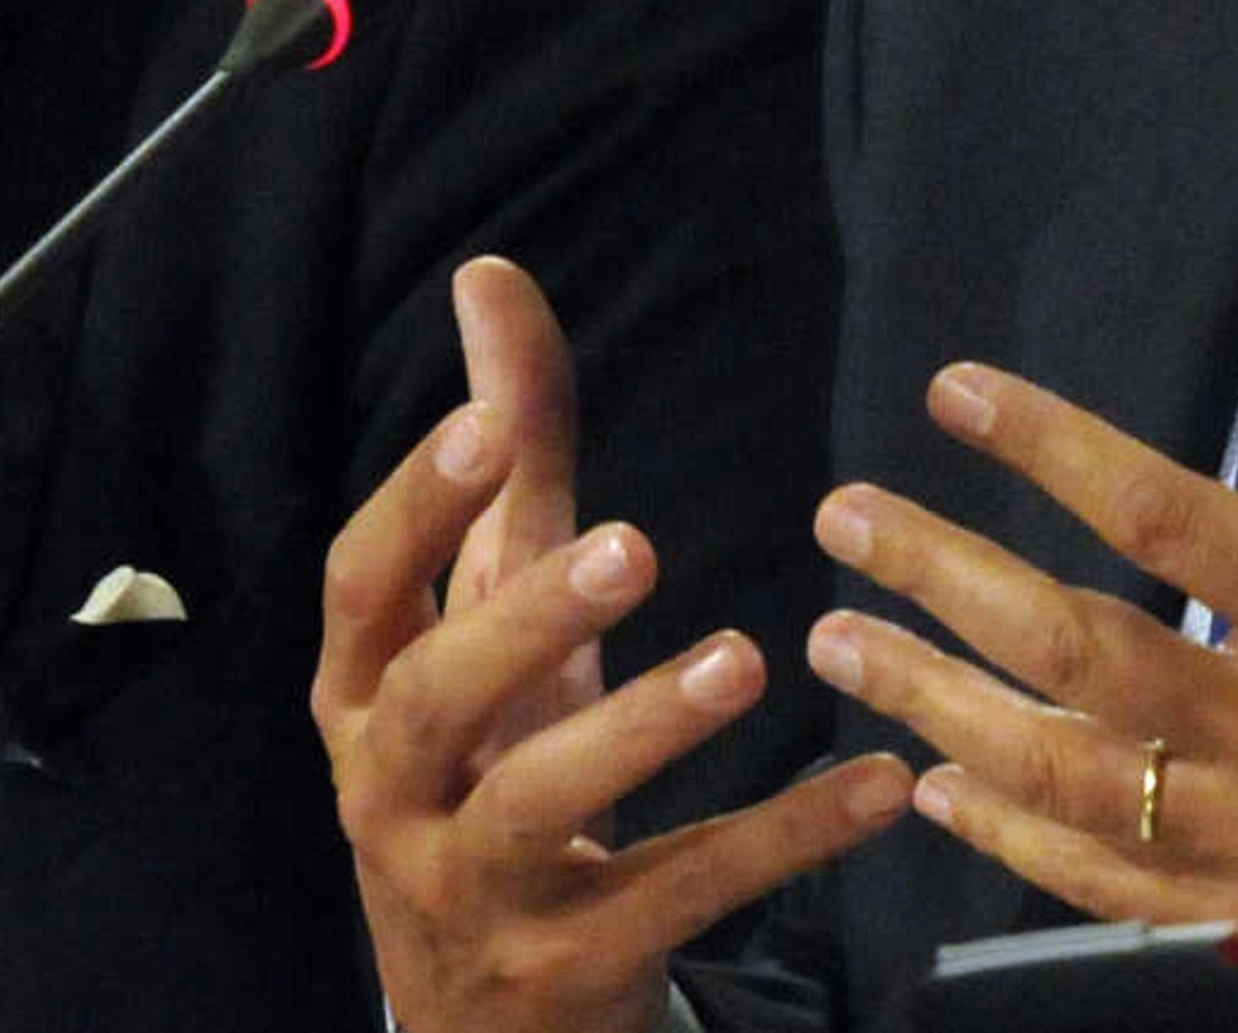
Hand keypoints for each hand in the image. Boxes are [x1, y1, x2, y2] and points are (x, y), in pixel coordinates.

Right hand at [316, 256, 911, 1032]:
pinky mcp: (574, 964)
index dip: (414, 510)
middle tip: (634, 543)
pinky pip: (680, 896)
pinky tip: (879, 782)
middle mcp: (396, 792)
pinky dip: (781, 838)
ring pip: (538, 809)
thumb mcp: (492, 619)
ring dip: (640, 729)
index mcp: (366, 695)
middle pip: (430, 704)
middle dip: (521, 621)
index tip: (483, 426)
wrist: (487, 1019)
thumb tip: (491, 278)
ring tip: (747, 656)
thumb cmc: (490, 766)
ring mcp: (475, 890)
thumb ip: (505, 461)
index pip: (359, 592)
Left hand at [810, 194, 1237, 1011]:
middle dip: (940, 575)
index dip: (1051, 446)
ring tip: (838, 643)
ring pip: (1060, 767)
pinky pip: (1098, 878)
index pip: (1168, 520)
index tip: (958, 393)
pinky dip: (1005, 832)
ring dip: (934, 701)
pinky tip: (937, 788)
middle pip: (1074, 647)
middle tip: (844, 515)